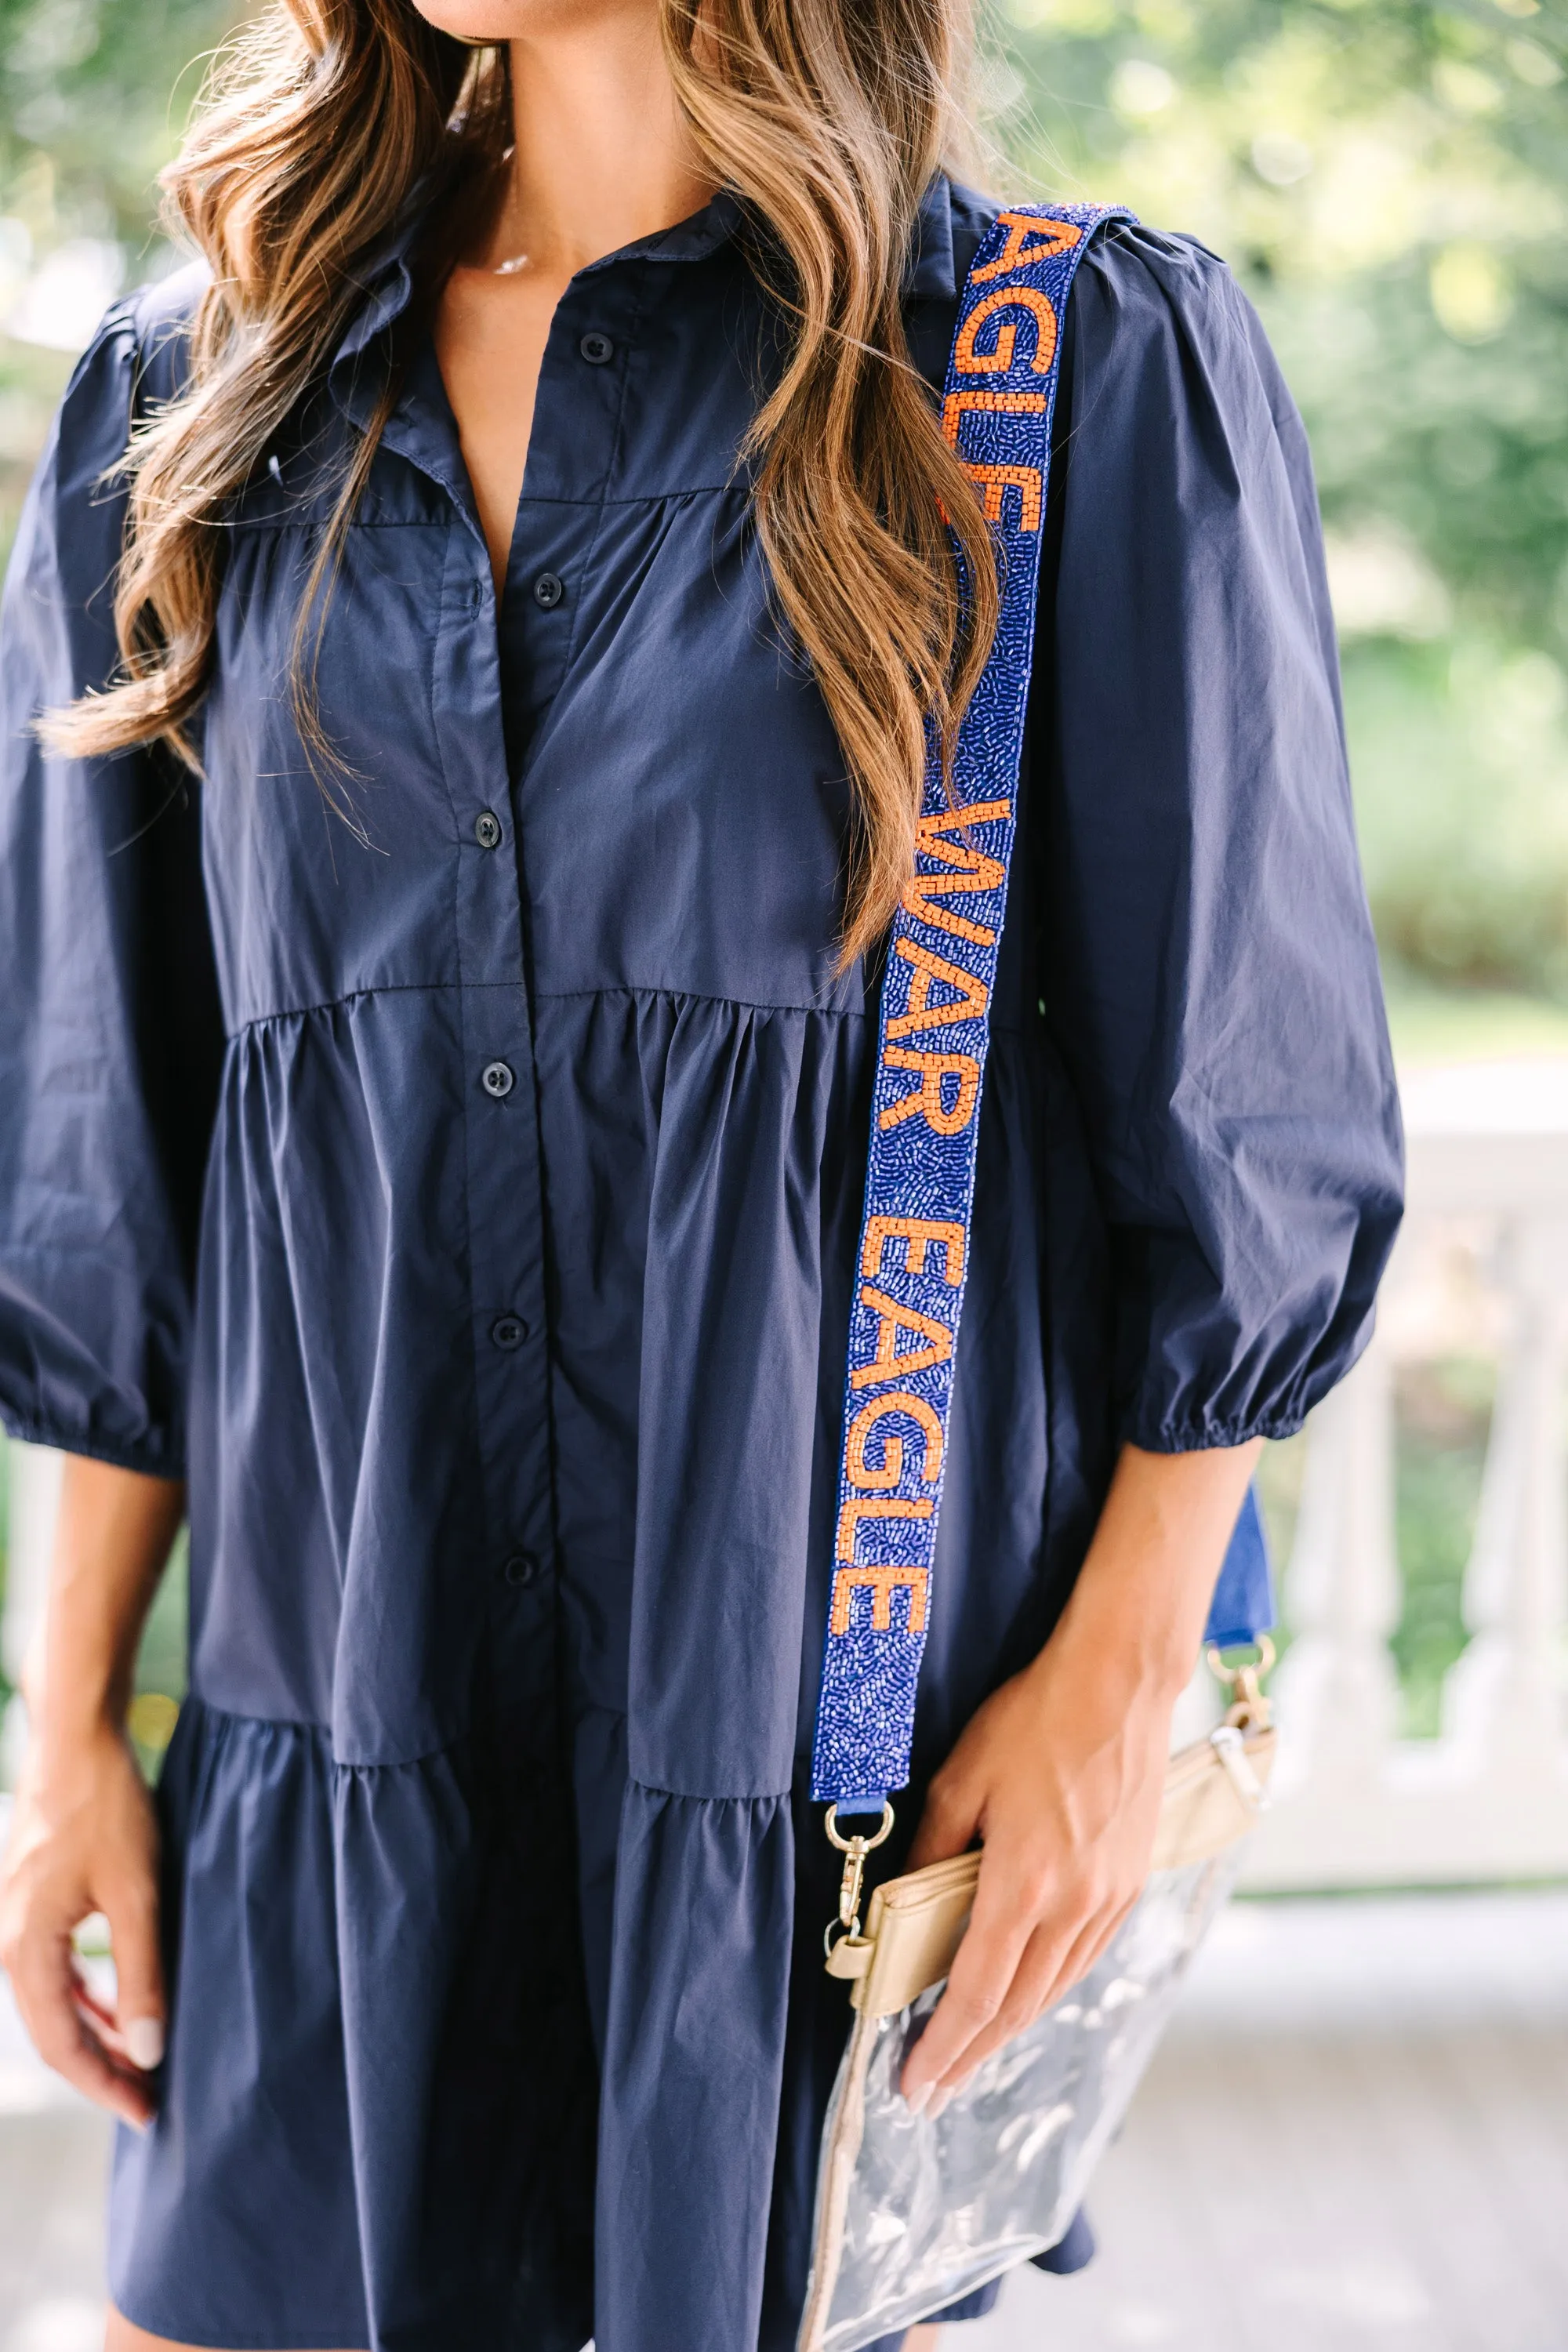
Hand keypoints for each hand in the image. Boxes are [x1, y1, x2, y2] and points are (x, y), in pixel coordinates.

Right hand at [0, 1720, 165, 2127]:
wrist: (75, 1740)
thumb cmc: (107, 1809)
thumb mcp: (137, 1894)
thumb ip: (140, 1974)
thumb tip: (146, 2050)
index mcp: (24, 1948)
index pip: (62, 2043)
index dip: (104, 2085)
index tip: (146, 2112)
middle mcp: (5, 1942)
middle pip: (50, 2030)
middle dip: (99, 2069)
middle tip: (147, 2098)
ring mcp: (11, 1922)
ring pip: (48, 2002)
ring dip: (92, 2032)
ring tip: (139, 2060)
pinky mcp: (25, 1903)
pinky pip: (49, 1970)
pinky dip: (83, 1995)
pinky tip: (116, 2006)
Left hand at [897, 1623, 1170, 2112]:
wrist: (1120, 1684)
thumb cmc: (1036, 1721)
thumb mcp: (963, 1779)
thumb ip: (931, 1850)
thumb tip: (905, 1903)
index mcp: (1026, 1884)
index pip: (977, 1993)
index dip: (942, 2047)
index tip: (913, 2085)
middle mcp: (1074, 1906)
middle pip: (1016, 2007)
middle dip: (969, 2056)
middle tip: (932, 2090)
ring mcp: (1109, 1898)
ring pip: (1053, 1989)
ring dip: (1008, 2030)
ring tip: (971, 2055)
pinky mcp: (1129, 1884)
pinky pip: (1083, 1958)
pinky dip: (1047, 1989)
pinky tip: (1026, 1996)